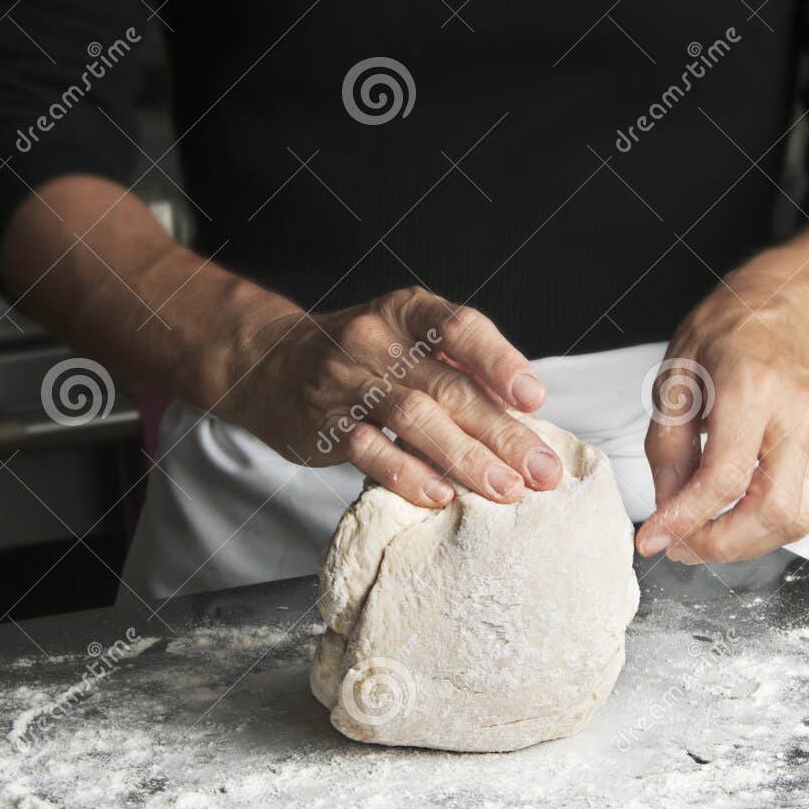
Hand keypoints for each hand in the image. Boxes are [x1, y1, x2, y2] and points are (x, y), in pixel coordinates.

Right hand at [211, 285, 563, 507]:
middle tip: (542, 471)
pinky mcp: (323, 424)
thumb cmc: (359, 357)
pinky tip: (441, 496)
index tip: (534, 399)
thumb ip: (457, 367)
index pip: (461, 328)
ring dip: (466, 458)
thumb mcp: (406, 339)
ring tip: (505, 489)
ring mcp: (347, 382)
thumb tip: (524, 417)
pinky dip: (408, 474)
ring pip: (415, 419)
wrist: (266, 362)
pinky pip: (370, 450)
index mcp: (408, 313)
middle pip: (449, 387)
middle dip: (502, 433)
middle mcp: (378, 340)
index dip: (501, 362)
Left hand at [635, 270, 808, 562]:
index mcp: (753, 386)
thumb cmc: (728, 336)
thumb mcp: (674, 378)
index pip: (725, 477)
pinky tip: (737, 513)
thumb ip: (668, 448)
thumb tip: (668, 511)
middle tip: (682, 546)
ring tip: (705, 534)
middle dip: (721, 545)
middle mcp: (800, 412)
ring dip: (745, 544)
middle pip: (772, 510)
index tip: (655, 539)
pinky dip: (767, 525)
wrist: (788, 310)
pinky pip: (806, 508)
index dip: (686, 519)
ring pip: (796, 520)